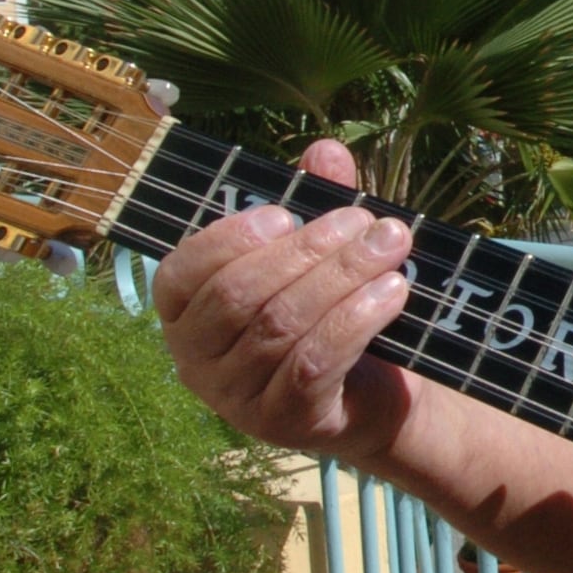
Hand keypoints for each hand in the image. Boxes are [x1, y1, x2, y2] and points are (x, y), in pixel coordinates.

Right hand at [152, 138, 420, 466]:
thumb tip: (325, 150)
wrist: (375, 399)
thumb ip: (316, 203)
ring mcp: (236, 398)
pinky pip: (312, 363)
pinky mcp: (283, 422)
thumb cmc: (330, 316)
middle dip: (306, 251)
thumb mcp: (321, 257)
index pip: (179, 274)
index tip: (286, 213)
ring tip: (391, 246)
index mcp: (186, 314)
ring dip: (342, 277)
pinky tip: (392, 292)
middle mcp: (196, 361)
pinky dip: (355, 319)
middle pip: (238, 296)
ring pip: (279, 326)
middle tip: (365, 222)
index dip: (228, 239)